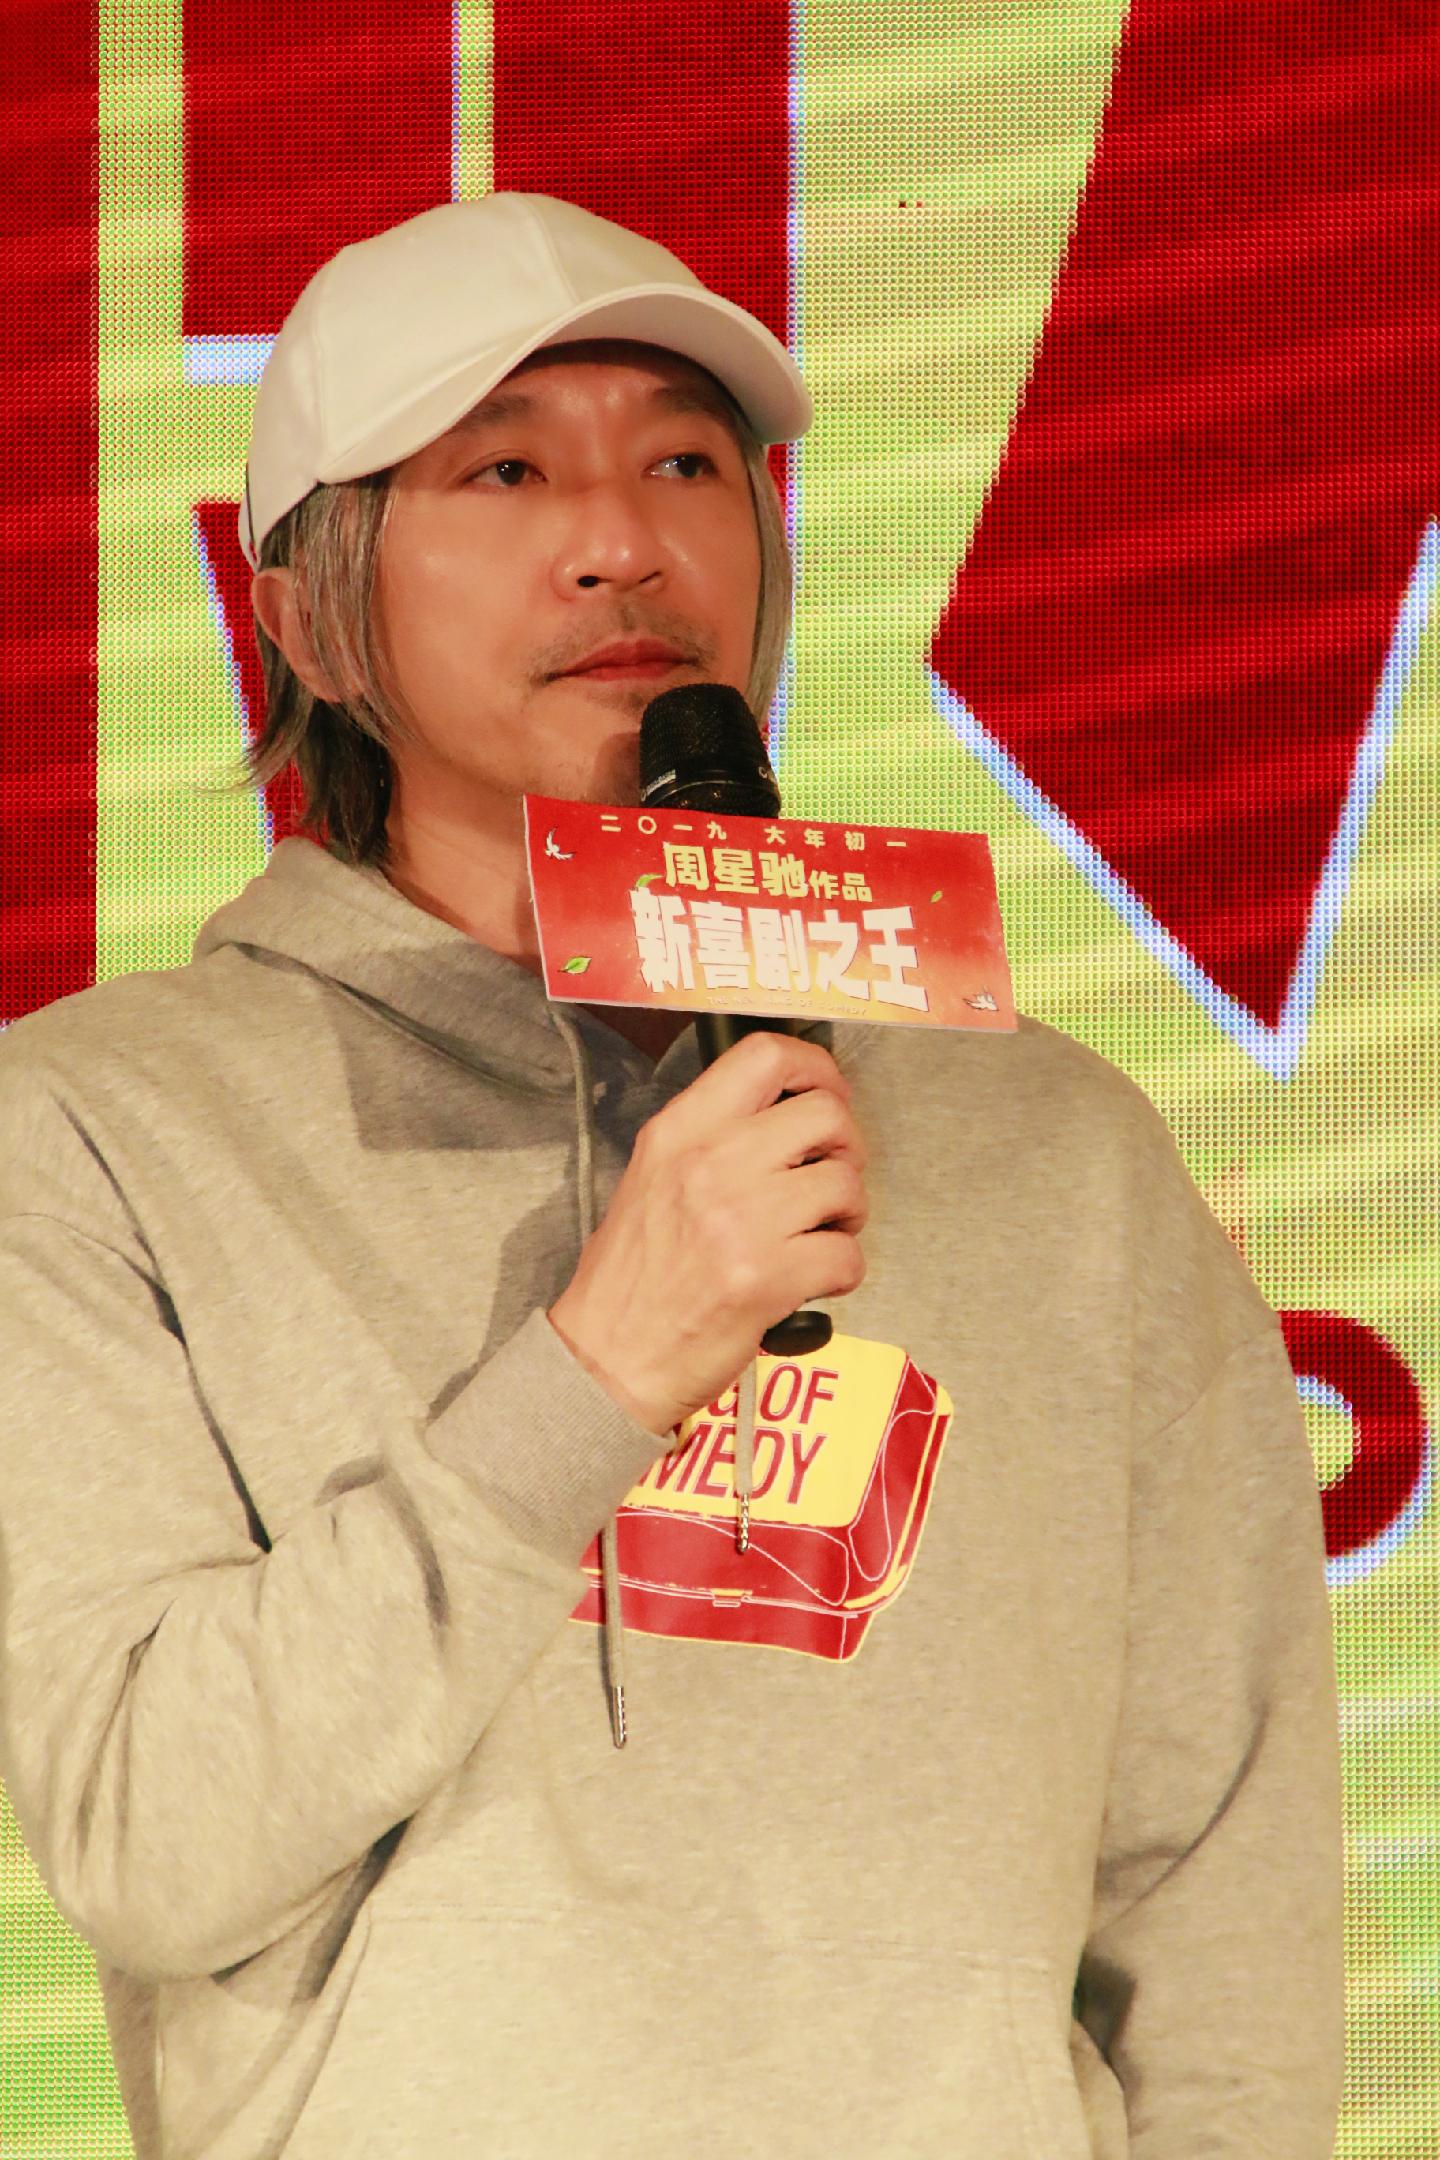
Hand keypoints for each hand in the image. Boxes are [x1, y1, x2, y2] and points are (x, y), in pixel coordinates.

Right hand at [547, 1031, 866, 1436]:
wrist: (606, 1360)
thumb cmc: (630, 1279)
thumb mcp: (650, 1179)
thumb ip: (710, 1140)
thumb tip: (783, 1116)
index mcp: (679, 1132)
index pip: (765, 1056)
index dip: (815, 1068)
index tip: (828, 1093)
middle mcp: (712, 1164)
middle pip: (826, 1114)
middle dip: (847, 1146)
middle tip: (830, 1175)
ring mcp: (742, 1220)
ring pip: (846, 1184)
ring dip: (849, 1212)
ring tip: (820, 1233)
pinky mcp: (769, 1278)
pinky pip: (848, 1254)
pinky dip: (843, 1270)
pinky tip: (814, 1280)